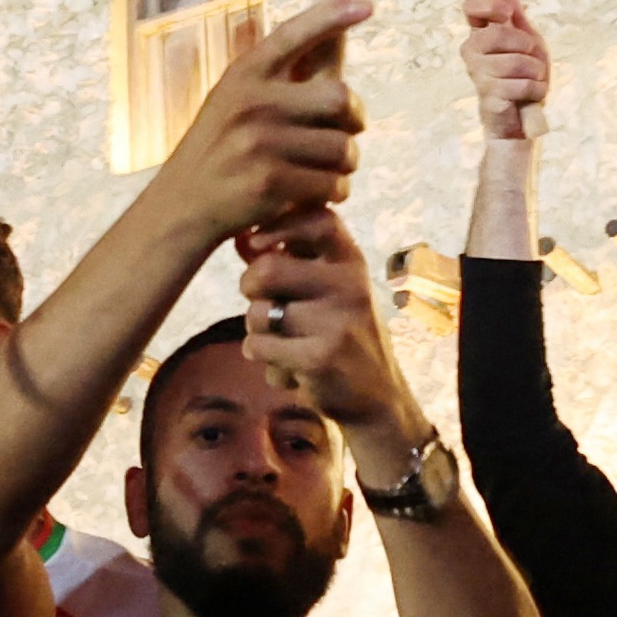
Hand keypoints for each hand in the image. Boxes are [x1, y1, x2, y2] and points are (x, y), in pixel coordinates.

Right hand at [149, 0, 366, 246]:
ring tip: (324, 172)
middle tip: (347, 133)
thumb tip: (334, 75)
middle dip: (355, 120)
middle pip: (341, 97)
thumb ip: (273, 85)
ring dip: (344, 166)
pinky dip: (334, 194)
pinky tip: (315, 196)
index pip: (294, 33)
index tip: (367, 6)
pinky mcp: (269, 183)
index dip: (334, 16)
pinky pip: (333, 184)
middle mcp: (251, 101)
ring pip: (343, 148)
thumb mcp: (230, 104)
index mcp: (243, 75)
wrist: (178, 211)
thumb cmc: (217, 156)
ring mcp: (259, 142)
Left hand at [233, 211, 409, 439]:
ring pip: (257, 313)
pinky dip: (264, 360)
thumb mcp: (326, 288)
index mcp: (350, 260)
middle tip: (266, 306)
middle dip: (250, 289)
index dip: (279, 225)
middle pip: (267, 269)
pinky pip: (258, 348)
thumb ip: (288, 260)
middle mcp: (350, 283)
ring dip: (257, 332)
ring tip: (284, 343)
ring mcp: (338, 320)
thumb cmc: (339, 332)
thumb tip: (240, 236)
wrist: (376, 396)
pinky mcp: (322, 357)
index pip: (318, 219)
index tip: (256, 243)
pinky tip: (290, 368)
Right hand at [456, 0, 548, 142]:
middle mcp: (472, 52)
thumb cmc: (523, 75)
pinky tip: (532, 95)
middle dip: (525, 45)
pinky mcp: (489, 96)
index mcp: (480, 34)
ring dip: (536, 71)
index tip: (506, 13)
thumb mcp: (527, 41)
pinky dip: (537, 90)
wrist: (522, 117)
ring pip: (516, 61)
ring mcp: (478, 74)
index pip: (471, 8)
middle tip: (532, 57)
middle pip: (497, 33)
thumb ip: (517, 17)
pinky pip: (522, 85)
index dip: (489, 5)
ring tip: (534, 79)